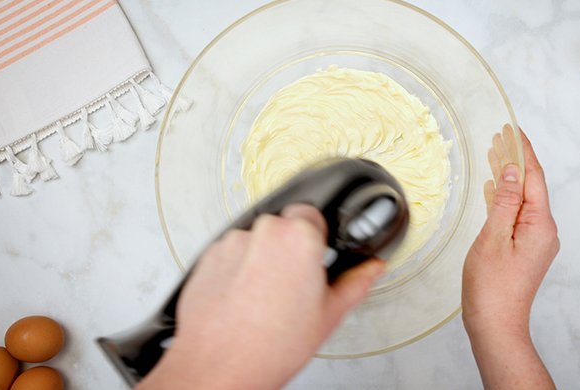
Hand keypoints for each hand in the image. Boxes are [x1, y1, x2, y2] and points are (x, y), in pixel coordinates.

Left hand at [136, 204, 384, 389]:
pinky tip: (246, 297)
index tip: (317, 256)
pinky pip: (231, 253)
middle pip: (284, 225)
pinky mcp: (208, 256)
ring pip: (256, 239)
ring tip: (267, 296)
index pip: (314, 213)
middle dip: (291, 248)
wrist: (219, 366)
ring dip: (263, 258)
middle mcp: (264, 232)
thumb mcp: (329, 316)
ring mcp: (232, 243)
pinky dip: (237, 268)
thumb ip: (356, 282)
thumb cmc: (269, 346)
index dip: (318, 237)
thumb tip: (372, 269)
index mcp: (300, 238)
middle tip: (295, 283)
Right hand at [462, 125, 558, 389]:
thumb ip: (504, 202)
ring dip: (509, 177)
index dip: (523, 151)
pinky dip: (506, 199)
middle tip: (500, 136)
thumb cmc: (492, 288)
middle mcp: (544, 230)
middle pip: (530, 185)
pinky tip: (495, 189)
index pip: (534, 177)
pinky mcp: (527, 249)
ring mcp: (537, 241)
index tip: (513, 130)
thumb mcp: (493, 237)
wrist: (496, 325)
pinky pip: (518, 215)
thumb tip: (512, 172)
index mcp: (540, 225)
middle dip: (515, 160)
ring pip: (523, 199)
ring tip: (494, 155)